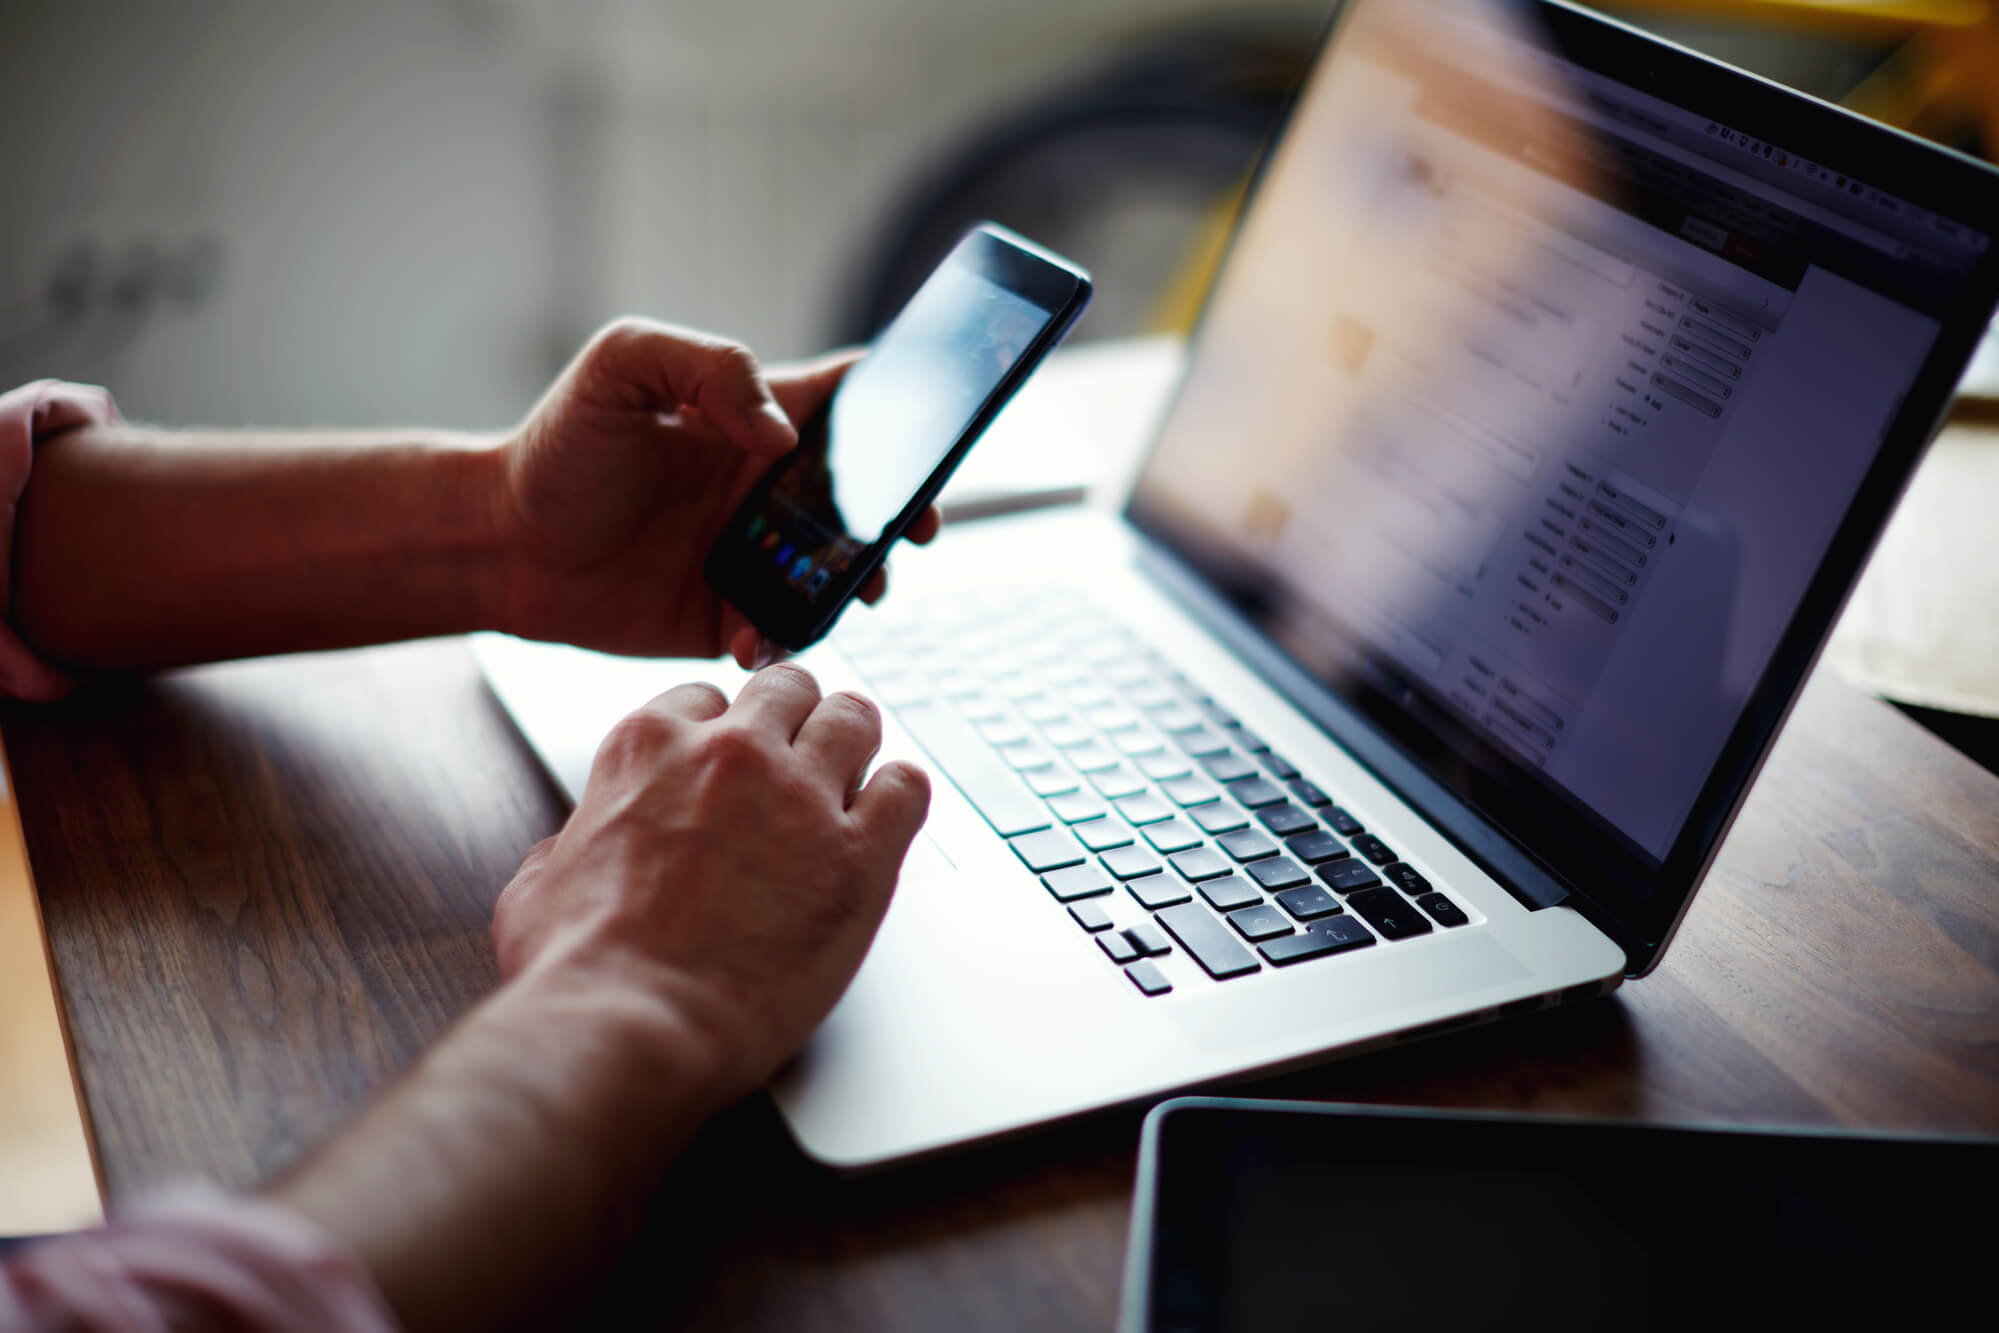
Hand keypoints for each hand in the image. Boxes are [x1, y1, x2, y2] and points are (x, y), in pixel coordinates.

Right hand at [489, 662, 930, 1102]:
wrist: (632, 1028)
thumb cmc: (581, 970)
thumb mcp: (539, 882)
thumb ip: (572, 844)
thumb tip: (576, 849)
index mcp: (650, 746)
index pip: (707, 697)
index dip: (724, 729)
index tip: (732, 757)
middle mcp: (733, 754)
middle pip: (790, 689)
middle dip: (795, 718)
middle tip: (800, 755)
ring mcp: (803, 798)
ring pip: (855, 719)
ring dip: (854, 743)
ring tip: (854, 774)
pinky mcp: (861, 856)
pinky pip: (908, 789)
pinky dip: (901, 796)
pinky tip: (887, 818)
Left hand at [494, 318, 941, 666]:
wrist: (499, 544)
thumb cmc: (558, 447)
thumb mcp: (622, 365)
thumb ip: (711, 368)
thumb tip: (782, 434)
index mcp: (755, 419)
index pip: (850, 400)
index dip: (902, 408)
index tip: (934, 430)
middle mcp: (767, 488)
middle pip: (868, 494)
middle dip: (907, 509)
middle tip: (916, 527)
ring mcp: (755, 554)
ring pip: (841, 570)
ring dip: (862, 580)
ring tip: (857, 588)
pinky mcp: (729, 614)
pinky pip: (784, 630)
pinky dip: (787, 635)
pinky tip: (755, 632)